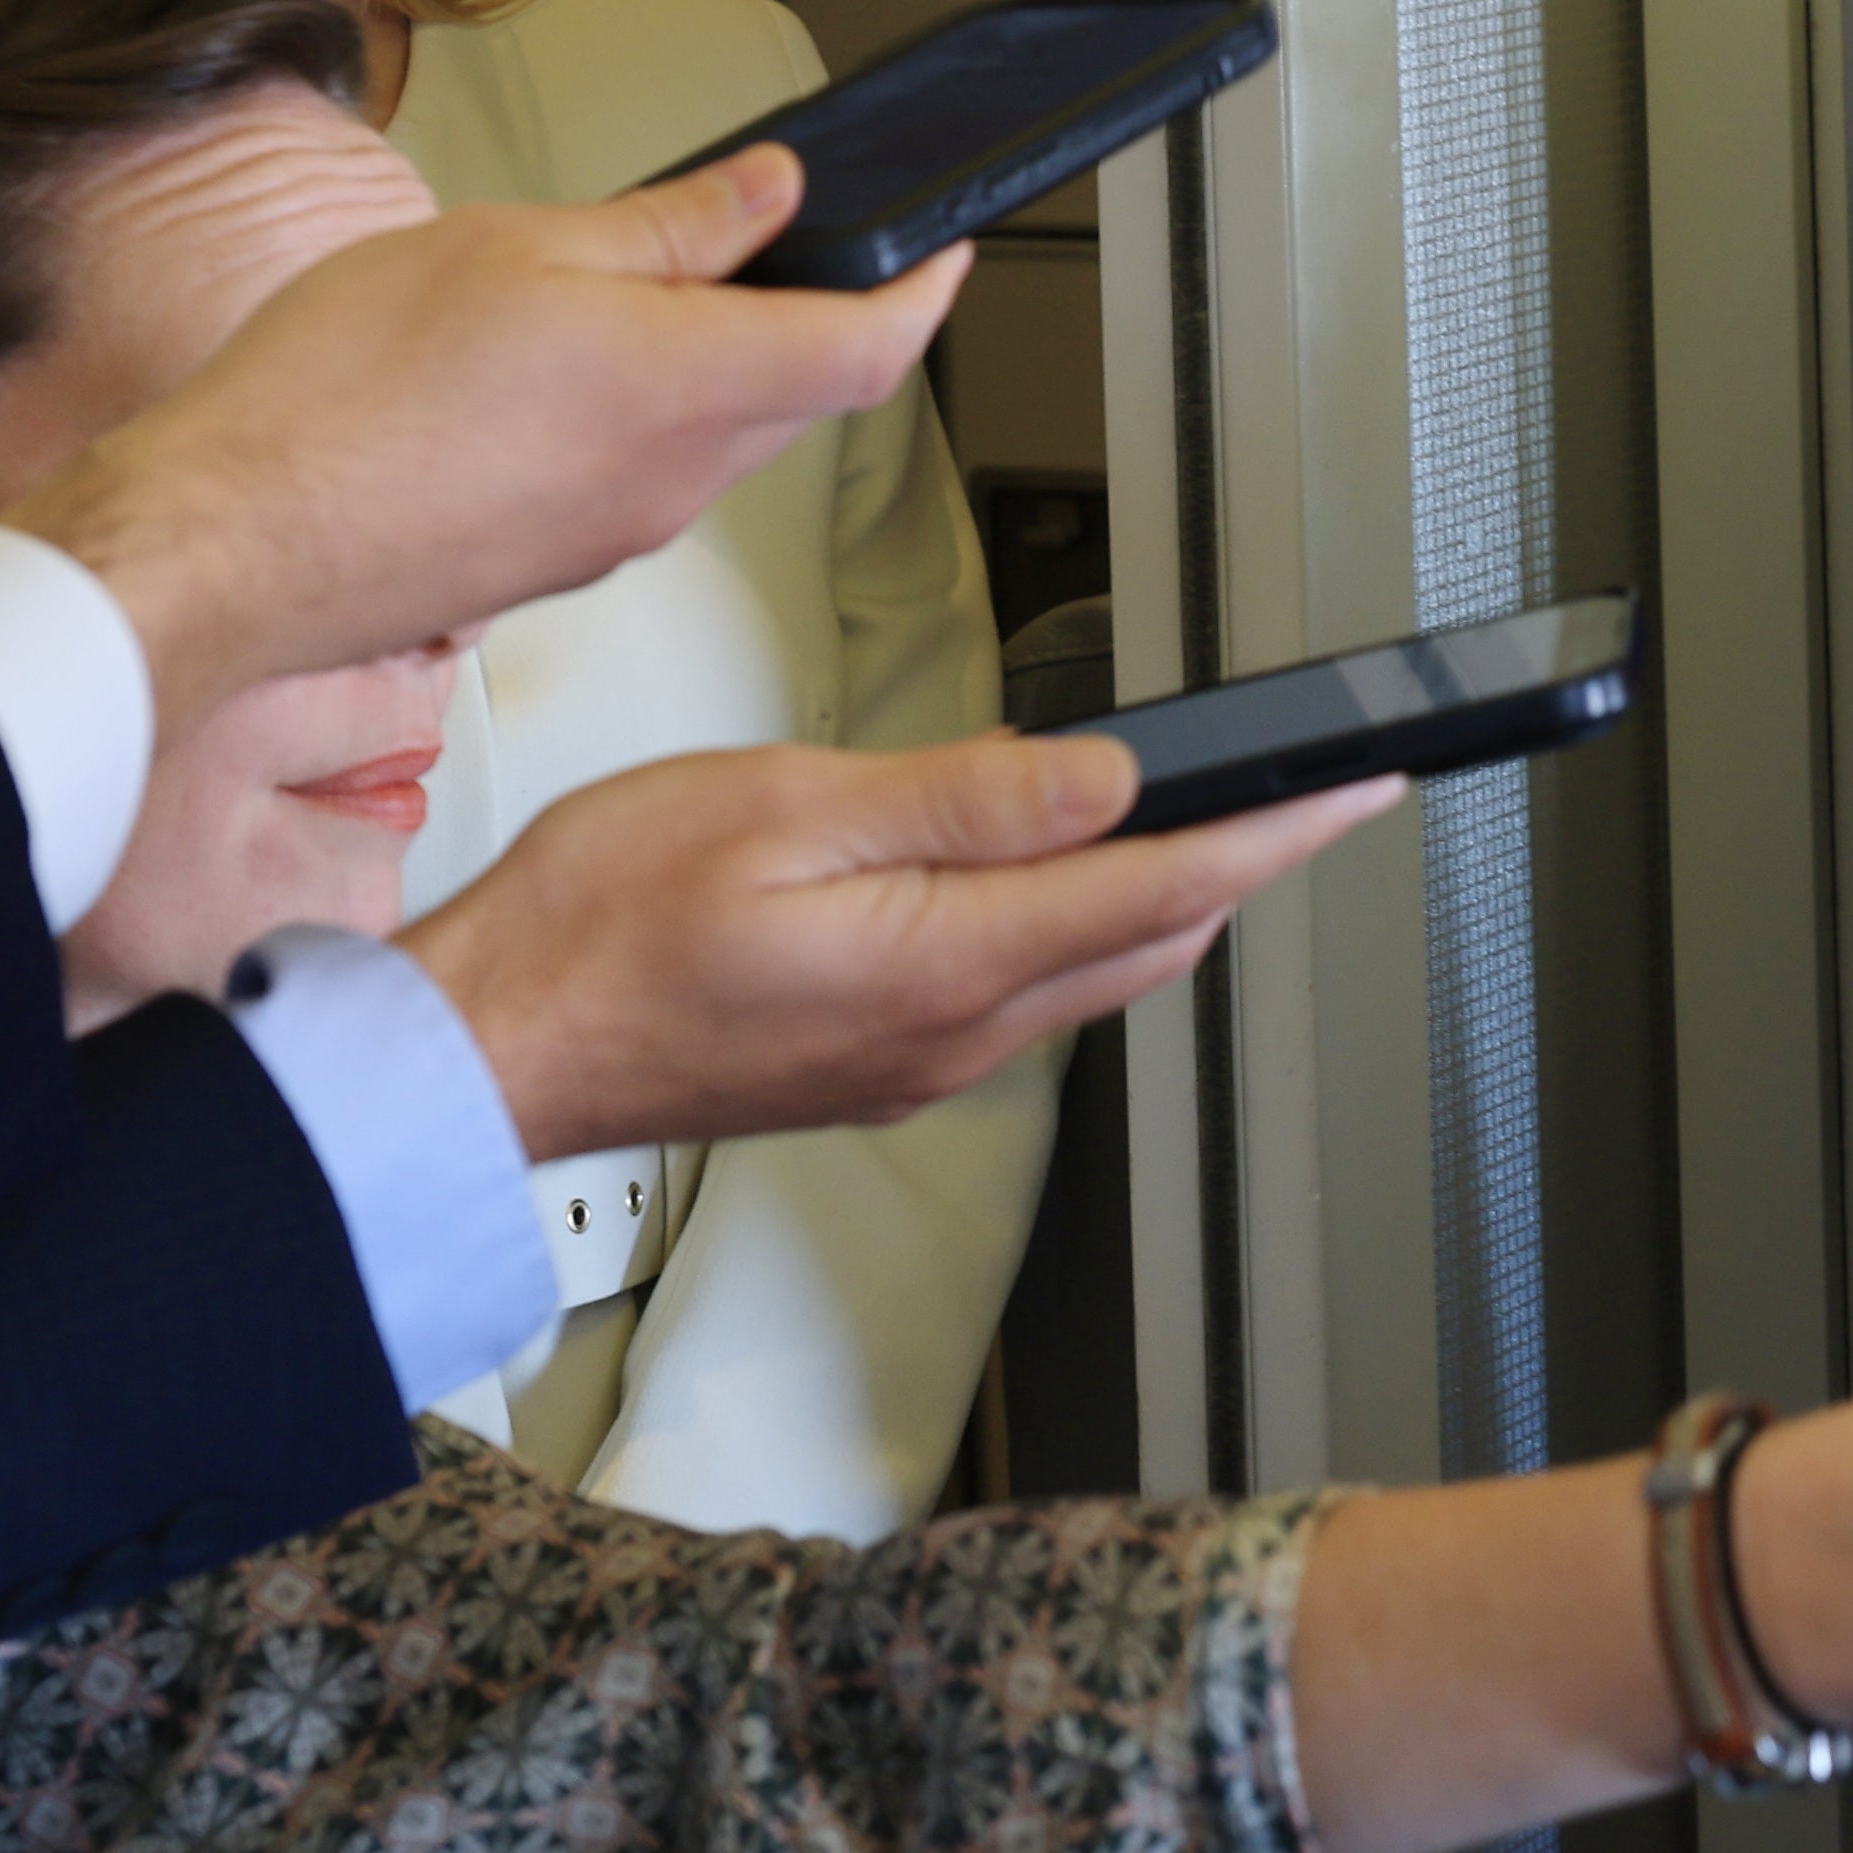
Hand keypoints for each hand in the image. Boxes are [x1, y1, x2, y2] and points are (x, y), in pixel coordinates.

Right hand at [0, 147, 959, 712]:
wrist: (223, 544)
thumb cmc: (340, 396)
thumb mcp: (516, 247)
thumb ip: (668, 227)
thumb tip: (772, 195)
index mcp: (692, 387)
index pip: (873, 348)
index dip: (925, 290)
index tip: (942, 246)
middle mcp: (676, 480)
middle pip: (800, 393)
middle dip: (805, 314)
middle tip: (771, 237)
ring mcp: (617, 533)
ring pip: (715, 436)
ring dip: (708, 364)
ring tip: (627, 288)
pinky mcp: (553, 562)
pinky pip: (636, 478)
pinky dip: (632, 416)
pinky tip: (550, 372)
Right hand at [404, 730, 1386, 1159]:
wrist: (490, 1053)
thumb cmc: (597, 926)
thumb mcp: (786, 809)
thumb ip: (964, 800)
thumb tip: (1107, 783)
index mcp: (946, 963)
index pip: (1165, 888)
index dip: (1281, 832)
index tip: (1362, 788)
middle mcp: (954, 1032)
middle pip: (1151, 938)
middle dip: (1244, 861)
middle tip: (1309, 787)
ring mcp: (920, 1062)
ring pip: (1095, 975)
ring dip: (1164, 898)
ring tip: (1218, 818)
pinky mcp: (881, 1069)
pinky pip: (1024, 999)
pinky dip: (1078, 932)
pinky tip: (1066, 884)